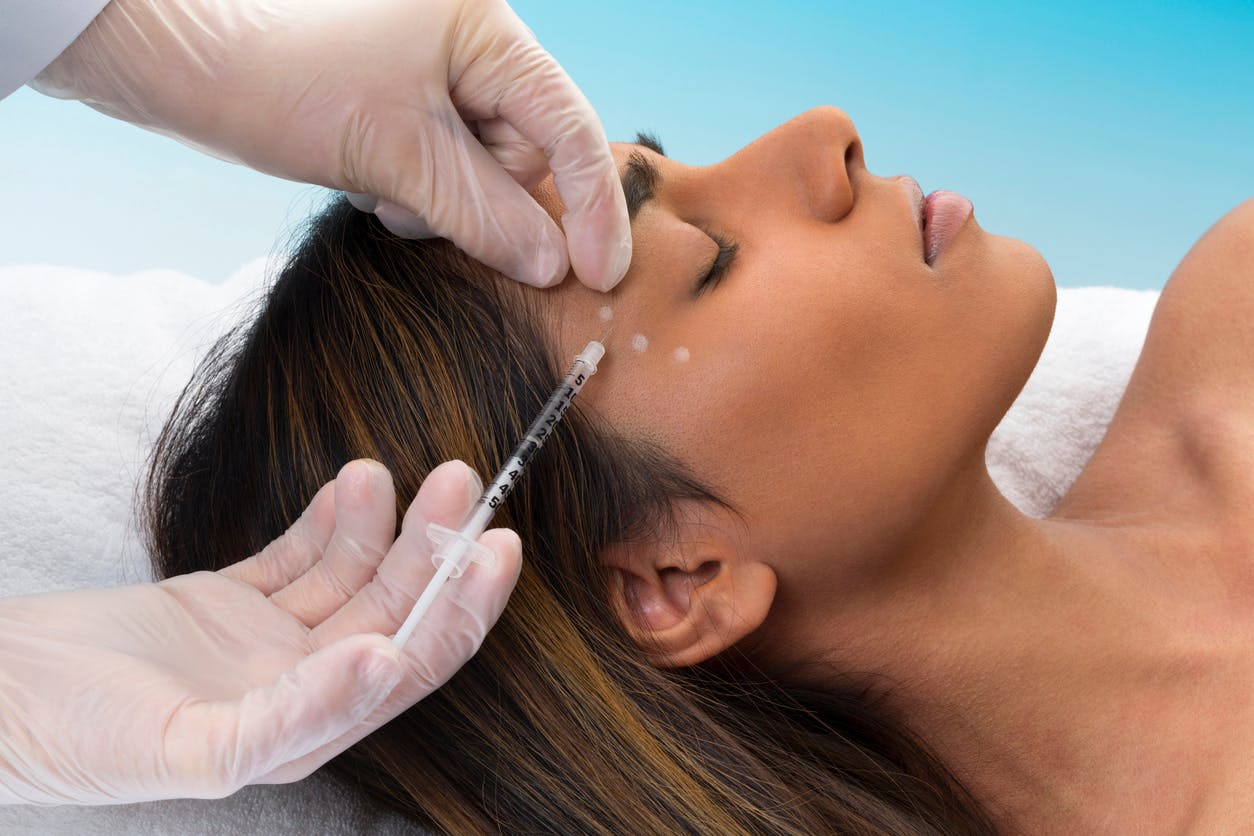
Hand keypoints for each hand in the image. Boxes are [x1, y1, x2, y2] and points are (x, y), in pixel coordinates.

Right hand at [0, 459, 519, 804]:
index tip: (496, 547)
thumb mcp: (190, 747)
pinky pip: (298, 555)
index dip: (461, 610)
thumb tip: (384, 667)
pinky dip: (328, 521)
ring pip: (351, 576)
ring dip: (380, 524)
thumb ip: (295, 717)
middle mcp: (298, 685)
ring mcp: (263, 641)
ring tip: (386, 470)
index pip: (412, 665)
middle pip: (392, 611)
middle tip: (462, 483)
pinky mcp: (226, 601)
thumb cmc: (74, 736)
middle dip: (432, 550)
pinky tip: (350, 484)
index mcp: (307, 731)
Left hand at [31, 0, 631, 290]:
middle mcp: (474, 45)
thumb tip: (554, 267)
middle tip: (418, 208)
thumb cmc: (284, 82)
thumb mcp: (396, 157)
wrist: (183, 61)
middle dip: (486, 201)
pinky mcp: (410, 104)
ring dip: (443, 203)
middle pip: (528, 155)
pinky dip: (418, 194)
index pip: (568, 127)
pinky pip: (448, 170)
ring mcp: (441, 74)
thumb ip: (486, 214)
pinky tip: (372, 182)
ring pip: (486, 172)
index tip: (599, 276)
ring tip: (380, 187)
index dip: (591, 207)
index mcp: (486, 30)